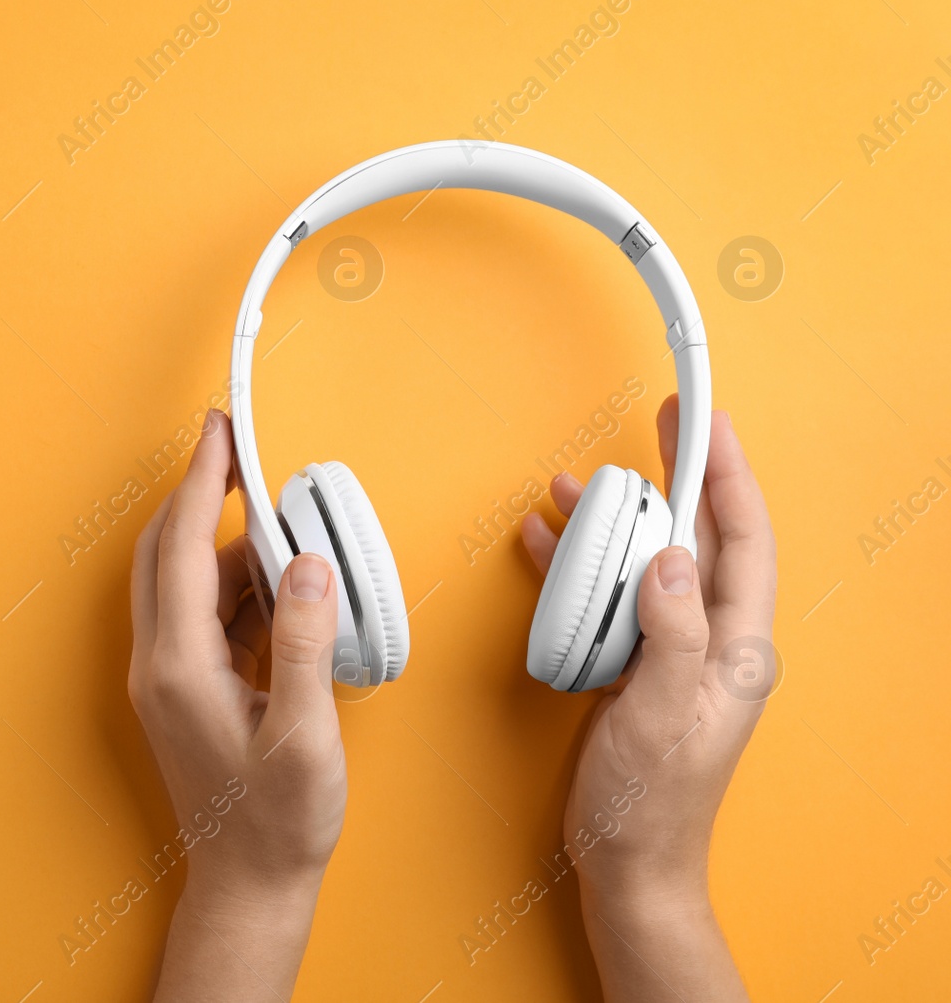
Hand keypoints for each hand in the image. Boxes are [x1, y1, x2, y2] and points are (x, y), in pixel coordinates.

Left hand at [129, 409, 345, 1000]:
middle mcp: (158, 665)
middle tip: (241, 453)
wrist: (249, 884)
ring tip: (290, 538)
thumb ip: (302, 642)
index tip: (220, 430)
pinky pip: (204, 616)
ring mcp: (167, 678)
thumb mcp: (305, 734)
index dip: (200, 482)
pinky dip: (239, 590)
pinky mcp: (185, 690)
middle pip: (164, 554)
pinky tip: (284, 590)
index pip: (179, 549)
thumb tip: (303, 564)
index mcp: (178, 669)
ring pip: (185, 584)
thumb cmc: (277, 823)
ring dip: (229, 550)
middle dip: (199, 496)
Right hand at [523, 396, 775, 1001]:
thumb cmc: (650, 803)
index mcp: (736, 649)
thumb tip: (667, 557)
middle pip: (696, 539)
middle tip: (654, 427)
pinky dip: (576, 567)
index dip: (728, 475)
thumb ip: (670, 633)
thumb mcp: (663, 714)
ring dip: (611, 523)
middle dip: (672, 480)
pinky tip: (545, 543)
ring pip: (644, 563)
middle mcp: (709, 642)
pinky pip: (606, 599)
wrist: (626, 863)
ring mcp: (668, 653)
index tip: (706, 423)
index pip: (743, 540)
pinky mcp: (629, 667)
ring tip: (572, 487)